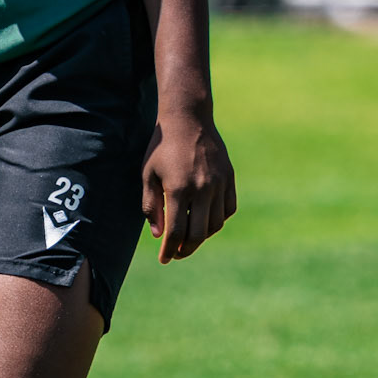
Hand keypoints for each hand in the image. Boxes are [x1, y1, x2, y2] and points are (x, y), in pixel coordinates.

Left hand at [142, 108, 236, 263]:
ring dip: (202, 236)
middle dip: (186, 249)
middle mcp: (202, 188)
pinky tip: (205, 220)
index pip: (176, 232)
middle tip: (177, 253)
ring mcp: (219, 183)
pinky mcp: (230, 177)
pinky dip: (218, 220)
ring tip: (189, 237)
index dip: (169, 250)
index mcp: (178, 189)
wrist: (188, 118)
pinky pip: (228, 209)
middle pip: (198, 234)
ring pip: (215, 224)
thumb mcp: (148, 175)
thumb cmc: (162, 147)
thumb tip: (159, 235)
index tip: (164, 259)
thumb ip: (151, 206)